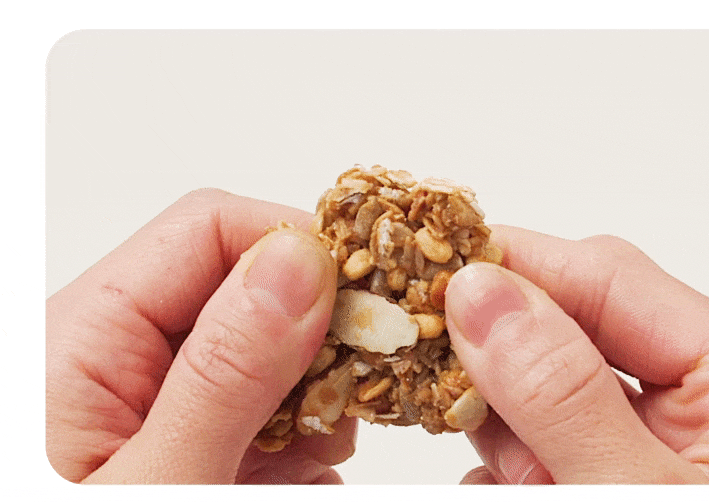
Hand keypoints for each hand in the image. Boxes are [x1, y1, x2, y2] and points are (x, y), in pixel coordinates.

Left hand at [46, 189, 353, 483]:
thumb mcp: (157, 483)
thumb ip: (224, 374)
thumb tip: (302, 262)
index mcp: (82, 340)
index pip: (208, 228)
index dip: (299, 245)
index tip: (367, 300)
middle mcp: (117, 356)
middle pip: (249, 291)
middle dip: (318, 341)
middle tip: (353, 401)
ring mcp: (155, 401)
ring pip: (268, 354)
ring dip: (317, 401)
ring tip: (321, 460)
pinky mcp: (181, 441)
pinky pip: (259, 412)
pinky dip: (299, 445)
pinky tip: (303, 477)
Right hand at [445, 225, 708, 483]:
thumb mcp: (639, 490)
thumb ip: (566, 396)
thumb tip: (481, 298)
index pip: (607, 275)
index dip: (513, 265)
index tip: (435, 276)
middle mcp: (699, 395)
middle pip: (565, 328)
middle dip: (502, 371)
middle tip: (454, 401)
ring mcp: (653, 439)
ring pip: (542, 387)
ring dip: (505, 432)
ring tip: (527, 483)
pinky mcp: (615, 471)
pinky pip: (543, 440)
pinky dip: (509, 468)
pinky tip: (510, 490)